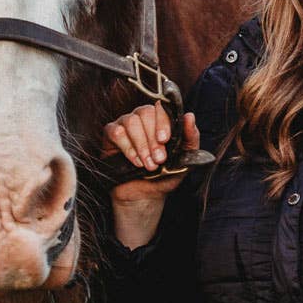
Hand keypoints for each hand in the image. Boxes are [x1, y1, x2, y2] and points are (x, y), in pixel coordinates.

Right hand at [101, 102, 200, 247]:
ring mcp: (126, 124)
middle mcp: (143, 117)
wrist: (147, 195)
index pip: (161, 107)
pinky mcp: (111, 134)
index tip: (165, 140)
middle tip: (159, 159)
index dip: (162, 122)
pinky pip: (116, 132)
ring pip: (131, 121)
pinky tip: (136, 162)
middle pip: (145, 112)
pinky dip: (127, 148)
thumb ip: (191, 137)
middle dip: (153, 139)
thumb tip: (190, 116)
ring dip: (141, 145)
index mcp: (161, 119)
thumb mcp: (185, 159)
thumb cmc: (166, 174)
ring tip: (148, 164)